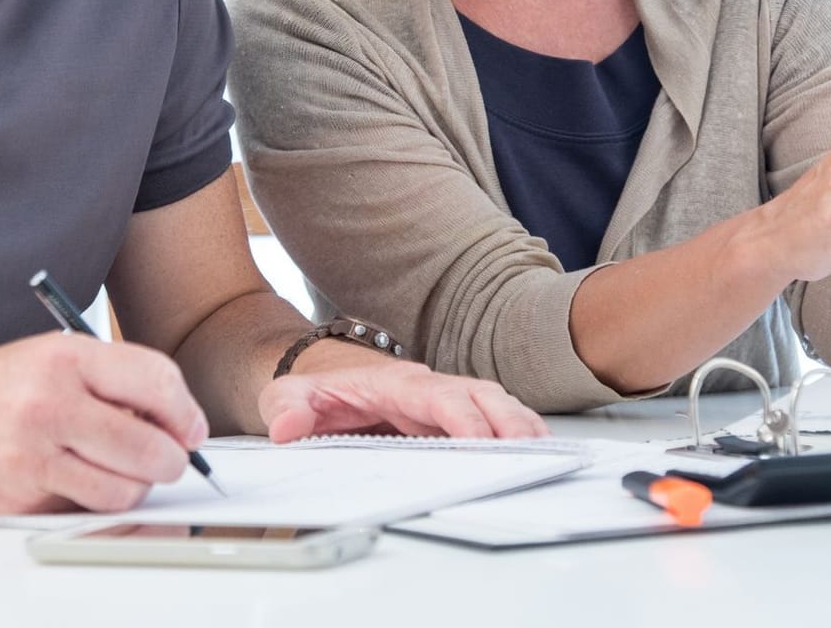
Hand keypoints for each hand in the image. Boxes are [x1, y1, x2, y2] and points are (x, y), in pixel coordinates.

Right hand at [0, 333, 207, 514]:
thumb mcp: (46, 361)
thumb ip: (106, 381)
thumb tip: (170, 417)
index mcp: (67, 355)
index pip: (157, 378)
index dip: (185, 411)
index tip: (191, 429)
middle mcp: (53, 396)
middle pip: (151, 441)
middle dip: (171, 460)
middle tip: (169, 462)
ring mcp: (36, 444)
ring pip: (126, 484)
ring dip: (135, 487)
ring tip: (119, 473)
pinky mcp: (22, 486)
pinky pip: (87, 504)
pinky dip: (95, 501)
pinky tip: (78, 482)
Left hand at [259, 359, 549, 441]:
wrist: (323, 379)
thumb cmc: (314, 391)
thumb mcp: (287, 396)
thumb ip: (286, 407)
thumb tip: (286, 426)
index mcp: (394, 384)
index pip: (435, 397)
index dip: (459, 418)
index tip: (477, 441)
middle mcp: (426, 388)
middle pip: (477, 396)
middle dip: (505, 420)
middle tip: (530, 448)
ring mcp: (442, 401)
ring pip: (492, 405)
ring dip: (518, 425)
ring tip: (544, 450)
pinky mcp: (450, 416)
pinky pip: (490, 418)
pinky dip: (515, 430)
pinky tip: (534, 447)